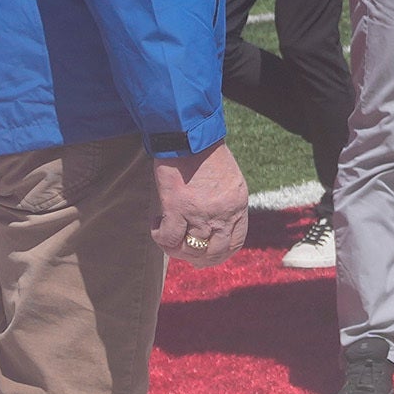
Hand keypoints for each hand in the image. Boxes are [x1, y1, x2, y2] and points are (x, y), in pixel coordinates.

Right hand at [156, 144, 250, 263]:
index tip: (207, 253)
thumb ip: (226, 203)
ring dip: (177, 249)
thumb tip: (215, 222)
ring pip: (191, 249)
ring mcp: (201, 213)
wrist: (190, 134)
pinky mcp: (177, 207)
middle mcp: (223, 214)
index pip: (235, 242)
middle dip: (199, 259)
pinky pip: (169, 238)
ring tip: (168, 236)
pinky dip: (161, 238)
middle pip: (214, 252)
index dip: (220, 253)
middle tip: (185, 254)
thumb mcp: (229, 180)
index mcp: (238, 206)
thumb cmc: (206, 152)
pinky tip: (156, 224)